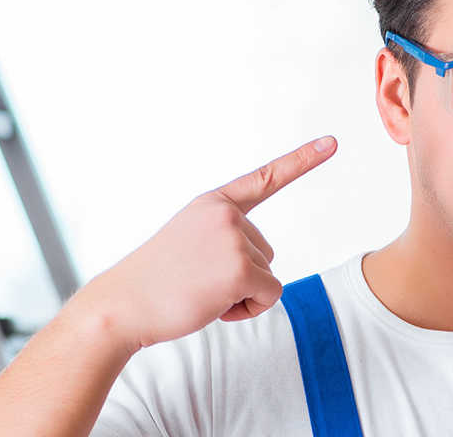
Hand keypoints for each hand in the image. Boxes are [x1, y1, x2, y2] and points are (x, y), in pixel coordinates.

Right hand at [62, 136, 338, 352]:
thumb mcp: (187, 244)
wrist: (121, 306)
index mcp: (211, 204)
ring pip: (267, 276)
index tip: (331, 143)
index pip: (264, 178)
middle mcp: (226, 215)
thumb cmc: (153, 283)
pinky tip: (214, 305)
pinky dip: (248, 309)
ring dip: (240, 295)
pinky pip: (269, 295)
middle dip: (240, 277)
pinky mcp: (241, 268)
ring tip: (199, 292)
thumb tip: (258, 272)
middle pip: (265, 253)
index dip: (301, 161)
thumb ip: (223, 241)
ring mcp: (234, 239)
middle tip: (197, 282)